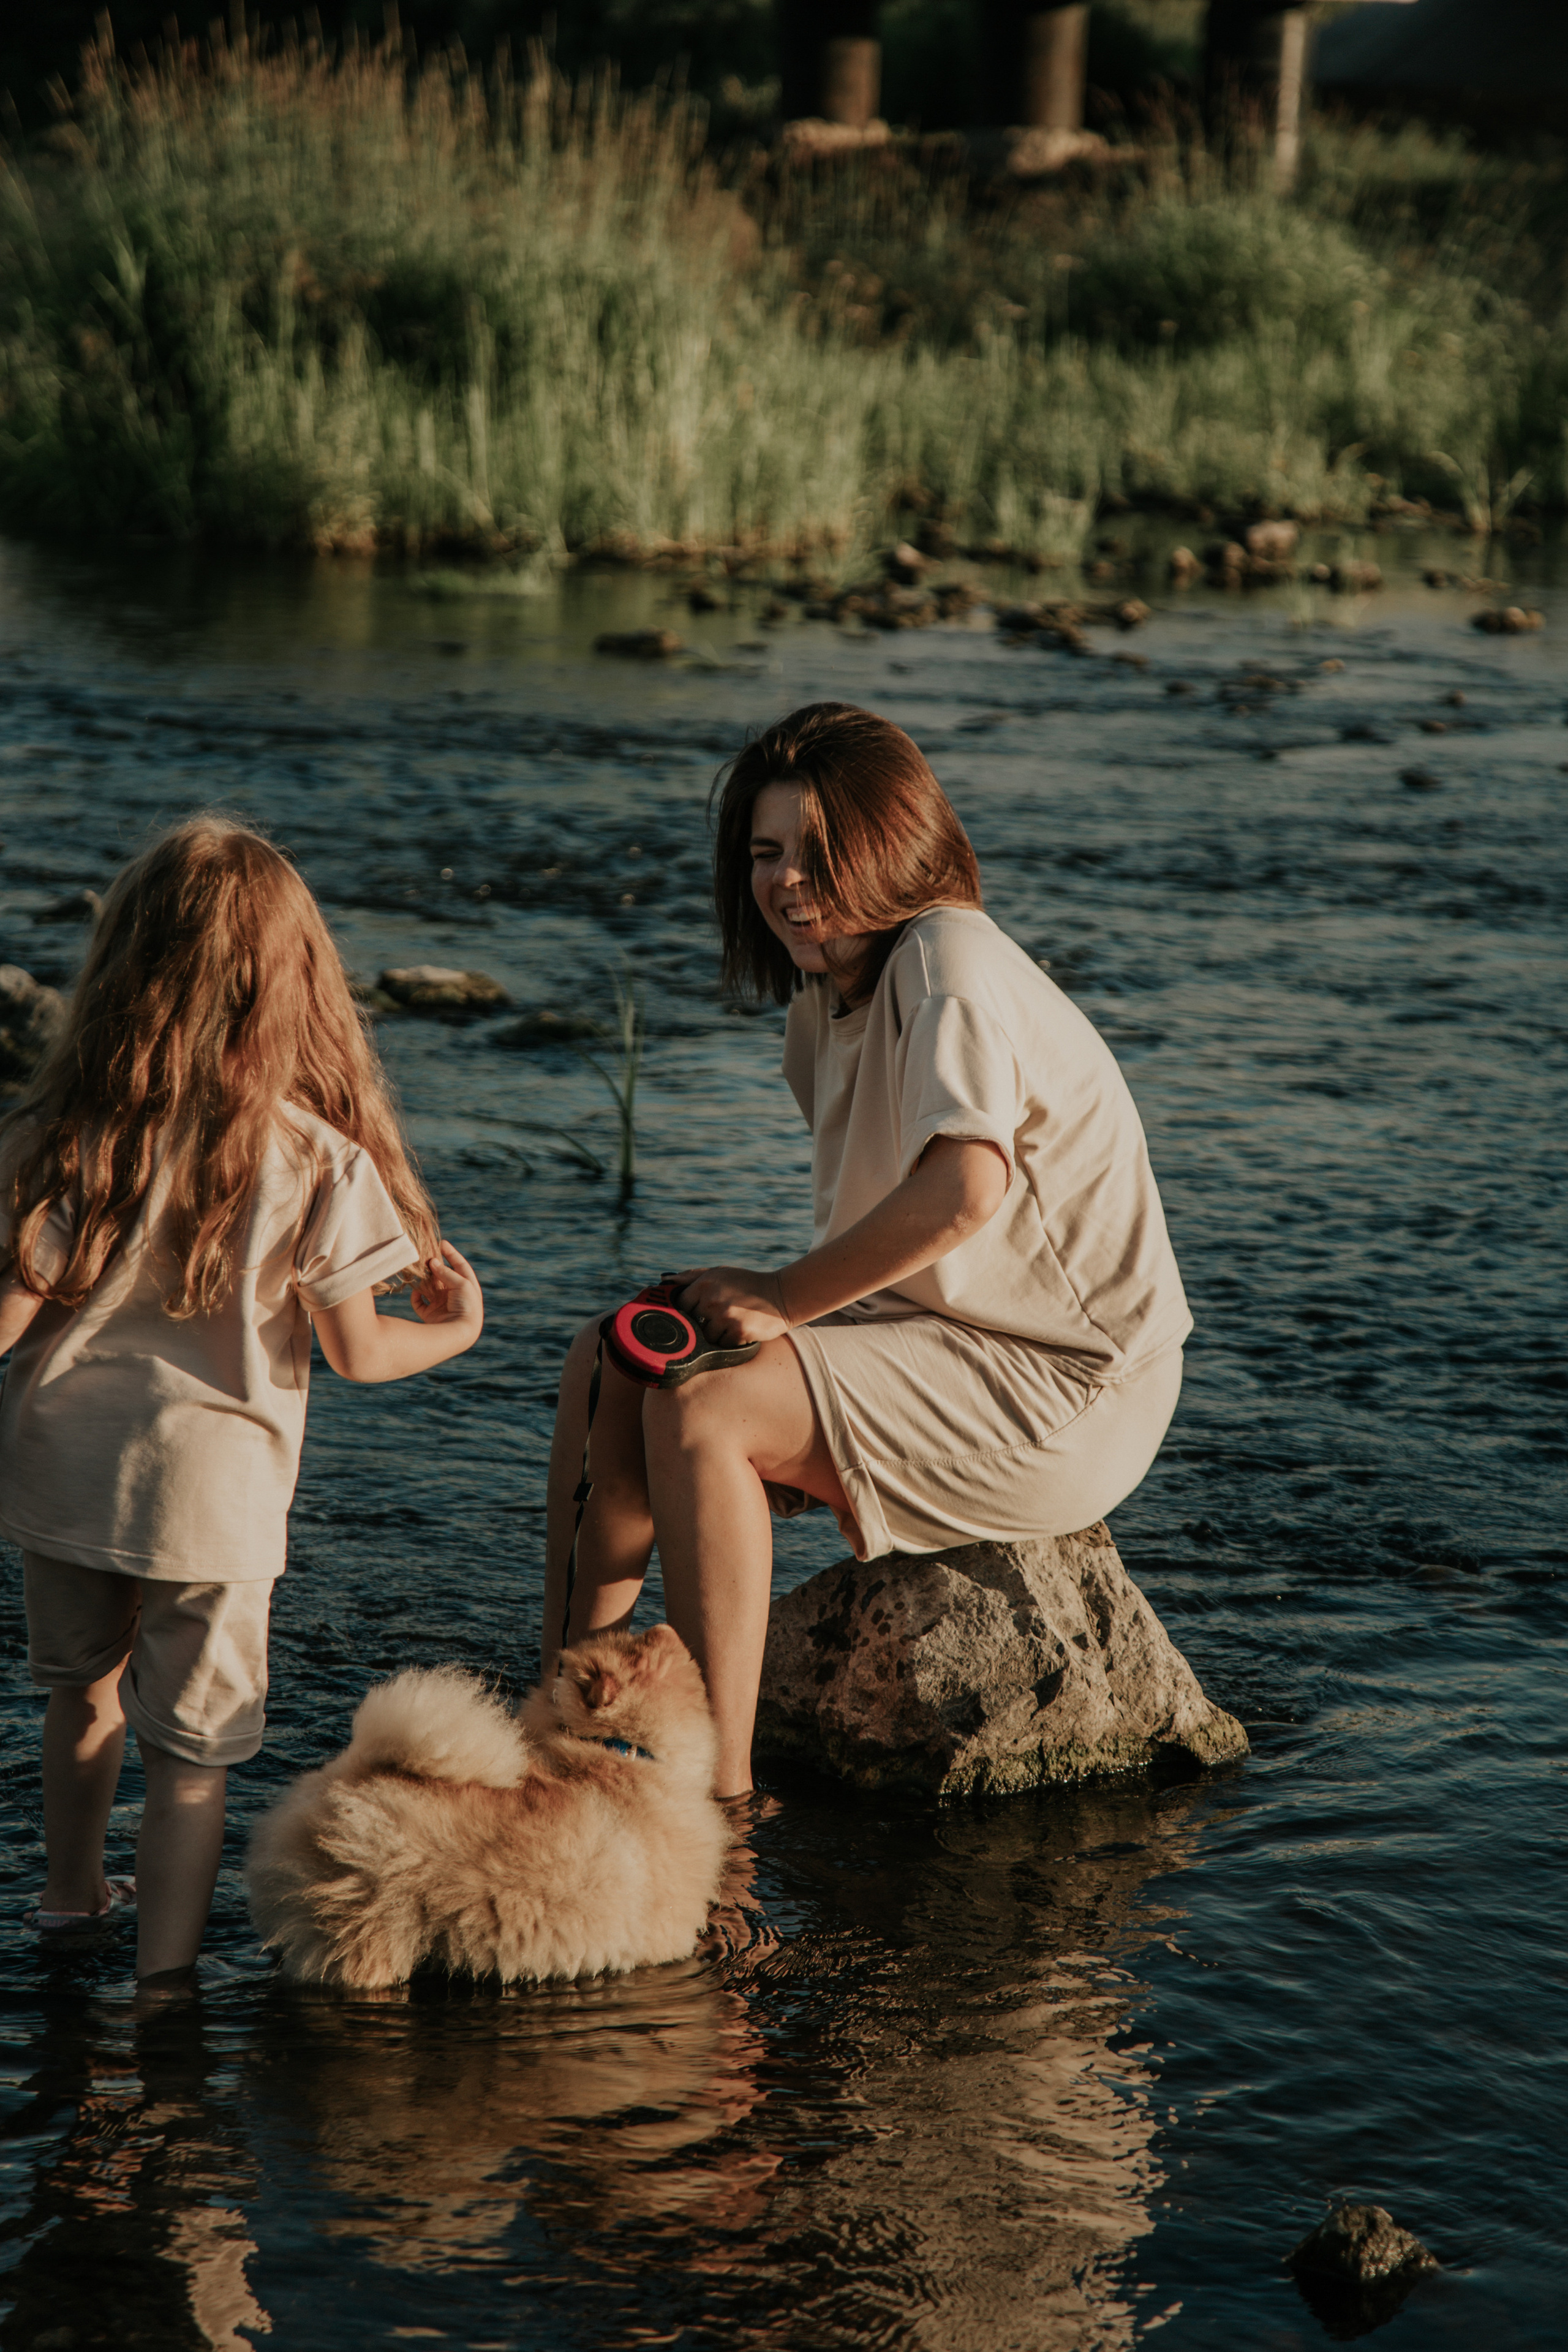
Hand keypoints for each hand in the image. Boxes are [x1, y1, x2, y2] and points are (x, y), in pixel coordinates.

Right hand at [411, 1240, 483, 1340]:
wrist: (460, 1333)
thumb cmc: (466, 1306)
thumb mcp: (461, 1284)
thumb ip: (447, 1272)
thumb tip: (433, 1262)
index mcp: (467, 1286)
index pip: (459, 1265)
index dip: (451, 1254)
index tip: (441, 1242)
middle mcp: (454, 1294)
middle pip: (441, 1275)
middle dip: (433, 1266)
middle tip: (424, 1255)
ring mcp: (442, 1304)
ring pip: (429, 1287)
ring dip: (422, 1280)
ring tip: (416, 1270)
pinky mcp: (430, 1314)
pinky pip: (419, 1303)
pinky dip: (416, 1297)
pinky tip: (416, 1292)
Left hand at [672, 1265, 790, 1346]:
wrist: (781, 1295)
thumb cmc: (746, 1283)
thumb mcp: (719, 1272)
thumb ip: (690, 1276)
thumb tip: (664, 1281)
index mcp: (705, 1283)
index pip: (680, 1306)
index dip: (689, 1311)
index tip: (699, 1311)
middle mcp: (713, 1299)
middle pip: (692, 1324)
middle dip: (702, 1323)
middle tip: (720, 1316)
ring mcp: (726, 1316)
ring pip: (706, 1337)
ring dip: (717, 1334)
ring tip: (732, 1322)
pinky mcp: (739, 1332)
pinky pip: (723, 1345)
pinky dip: (730, 1341)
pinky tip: (741, 1329)